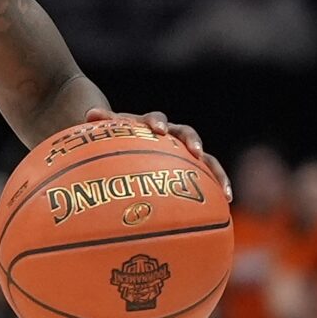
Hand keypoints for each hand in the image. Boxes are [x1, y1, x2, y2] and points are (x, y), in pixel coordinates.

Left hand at [87, 107, 229, 199]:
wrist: (129, 140)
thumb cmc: (117, 138)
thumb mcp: (108, 131)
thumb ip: (103, 123)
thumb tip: (90, 114)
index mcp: (150, 125)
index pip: (157, 119)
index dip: (158, 123)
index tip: (159, 131)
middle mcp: (172, 135)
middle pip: (187, 133)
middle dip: (193, 141)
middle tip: (196, 151)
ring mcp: (184, 151)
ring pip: (206, 157)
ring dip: (216, 171)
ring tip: (224, 190)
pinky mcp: (191, 167)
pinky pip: (207, 176)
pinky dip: (217, 186)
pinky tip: (226, 203)